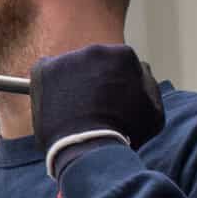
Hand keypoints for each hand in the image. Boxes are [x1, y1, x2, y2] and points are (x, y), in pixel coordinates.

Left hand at [30, 44, 164, 178]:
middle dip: (92, 80)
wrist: (88, 147)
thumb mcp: (153, 111)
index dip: (114, 84)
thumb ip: (148, 85)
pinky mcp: (43, 69)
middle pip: (92, 63)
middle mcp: (94, 50)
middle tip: (90, 106)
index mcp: (122, 55)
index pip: (117, 63)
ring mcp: (67, 58)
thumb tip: (139, 71)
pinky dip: (48, 86)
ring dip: (70, 83)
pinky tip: (56, 104)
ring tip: (73, 110)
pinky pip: (45, 73)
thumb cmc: (124, 133)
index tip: (110, 101)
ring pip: (69, 67)